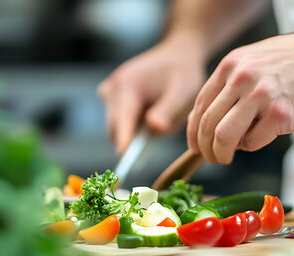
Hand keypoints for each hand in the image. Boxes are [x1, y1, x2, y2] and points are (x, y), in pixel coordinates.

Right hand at [98, 39, 205, 154]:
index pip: (122, 122)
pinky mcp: (112, 96)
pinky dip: (132, 125)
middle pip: (115, 128)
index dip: (124, 143)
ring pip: (116, 125)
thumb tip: (154, 128)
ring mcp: (109, 92)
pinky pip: (119, 120)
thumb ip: (168, 110)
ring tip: (160, 119)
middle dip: (132, 140)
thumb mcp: (183, 90)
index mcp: (127, 86)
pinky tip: (151, 116)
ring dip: (133, 132)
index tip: (124, 164)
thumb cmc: (182, 72)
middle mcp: (113, 88)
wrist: (177, 54)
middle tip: (153, 146)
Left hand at [187, 29, 293, 163]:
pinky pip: (252, 142)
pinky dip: (250, 146)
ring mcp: (261, 96)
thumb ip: (227, 85)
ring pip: (225, 136)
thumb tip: (202, 118)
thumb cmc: (290, 61)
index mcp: (230, 66)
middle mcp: (241, 79)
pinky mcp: (281, 114)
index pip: (200, 106)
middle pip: (208, 125)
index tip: (195, 146)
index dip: (193, 132)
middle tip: (211, 158)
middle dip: (205, 149)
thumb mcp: (249, 61)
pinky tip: (258, 138)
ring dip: (222, 154)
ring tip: (226, 157)